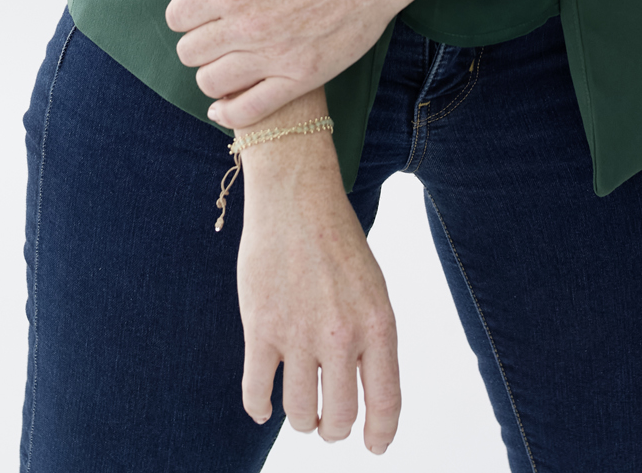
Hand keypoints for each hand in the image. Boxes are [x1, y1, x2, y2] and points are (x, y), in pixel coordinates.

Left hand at [165, 0, 419, 125]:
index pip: (178, 17)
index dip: (185, 12)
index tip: (201, 8)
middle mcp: (247, 27)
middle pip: (190, 51)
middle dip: (196, 40)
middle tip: (216, 32)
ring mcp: (274, 57)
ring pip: (211, 83)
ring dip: (211, 72)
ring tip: (226, 59)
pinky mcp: (299, 79)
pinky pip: (249, 112)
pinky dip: (228, 113)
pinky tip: (224, 104)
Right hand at [237, 133, 399, 451]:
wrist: (296, 196)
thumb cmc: (336, 239)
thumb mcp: (372, 288)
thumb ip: (371, 339)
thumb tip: (364, 393)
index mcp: (378, 324)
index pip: (385, 402)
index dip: (380, 434)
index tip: (373, 446)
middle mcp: (342, 335)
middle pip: (339, 417)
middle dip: (334, 428)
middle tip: (328, 422)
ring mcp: (299, 333)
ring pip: (300, 413)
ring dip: (301, 419)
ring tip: (301, 410)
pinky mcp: (260, 328)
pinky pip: (256, 393)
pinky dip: (259, 407)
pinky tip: (263, 405)